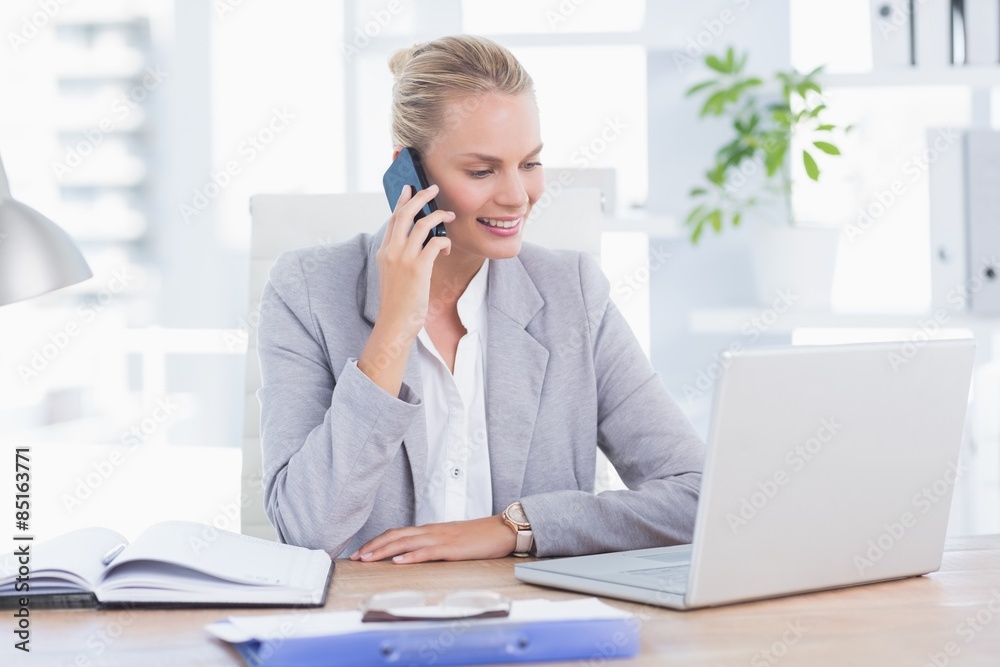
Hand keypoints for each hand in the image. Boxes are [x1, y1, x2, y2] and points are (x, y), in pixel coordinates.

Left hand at [349, 515, 517, 563]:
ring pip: (406, 542)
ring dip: (385, 550)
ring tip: (368, 559)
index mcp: (430, 530)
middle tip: (356, 557)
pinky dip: (411, 556)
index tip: (362, 551)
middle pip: (396, 536)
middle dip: (373, 546)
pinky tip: (399, 562)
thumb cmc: (478, 537)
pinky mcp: (451, 548)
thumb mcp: (451, 541)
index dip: (378, 541)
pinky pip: (427, 552)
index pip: (398, 533)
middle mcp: (431, 531)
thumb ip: (434, 546)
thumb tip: (416, 555)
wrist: (501, 530)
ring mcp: (441, 538)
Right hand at [375, 184, 454, 339]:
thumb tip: (419, 243)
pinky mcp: (418, 267)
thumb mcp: (393, 274)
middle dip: (420, 197)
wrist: (394, 323)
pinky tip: (447, 248)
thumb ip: (400, 257)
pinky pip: (436, 242)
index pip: (393, 219)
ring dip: (439, 216)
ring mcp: (404, 258)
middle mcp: (391, 251)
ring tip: (449, 215)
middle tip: (433, 188)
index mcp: (384, 251)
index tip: (409, 189)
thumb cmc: (397, 302)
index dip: (402, 201)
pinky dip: (445, 241)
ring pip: (422, 224)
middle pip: (405, 214)